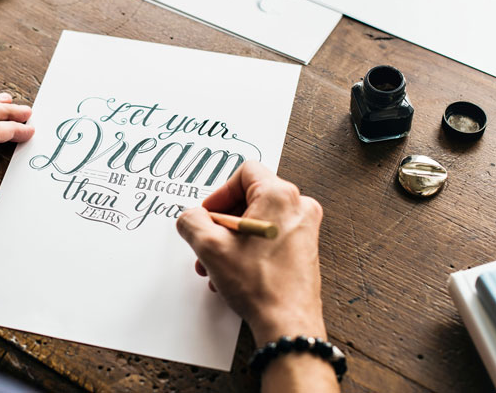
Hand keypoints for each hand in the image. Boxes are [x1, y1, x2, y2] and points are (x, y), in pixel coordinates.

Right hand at [176, 161, 325, 344]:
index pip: (244, 172)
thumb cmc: (260, 285)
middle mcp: (298, 206)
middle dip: (222, 222)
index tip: (209, 214)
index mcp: (280, 195)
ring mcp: (304, 228)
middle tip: (210, 241)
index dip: (220, 193)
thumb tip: (191, 217)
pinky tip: (232, 271)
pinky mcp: (304, 247)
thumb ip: (191, 221)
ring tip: (216, 263)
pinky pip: (268, 235)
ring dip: (231, 239)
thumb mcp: (209, 247)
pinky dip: (248, 248)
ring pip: (257, 219)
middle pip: (249, 197)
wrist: (287, 322)